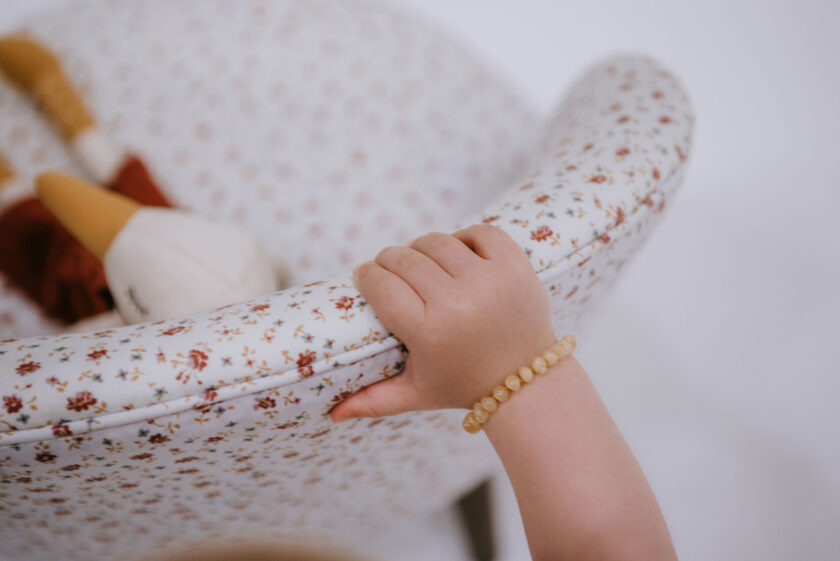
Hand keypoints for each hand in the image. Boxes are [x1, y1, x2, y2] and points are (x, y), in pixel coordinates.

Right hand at [330, 224, 555, 421]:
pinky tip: (457, 253)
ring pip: (438, 242)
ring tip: (421, 261)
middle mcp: (458, 302)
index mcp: (429, 332)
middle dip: (390, 260)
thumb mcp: (417, 394)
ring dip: (423, 248)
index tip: (365, 274)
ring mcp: (489, 280)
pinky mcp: (515, 265)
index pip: (381, 285)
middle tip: (390, 268)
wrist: (529, 381)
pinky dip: (464, 238)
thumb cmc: (464, 385)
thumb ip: (372, 401)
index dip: (367, 275)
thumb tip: (332, 414)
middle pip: (405, 259)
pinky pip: (479, 233)